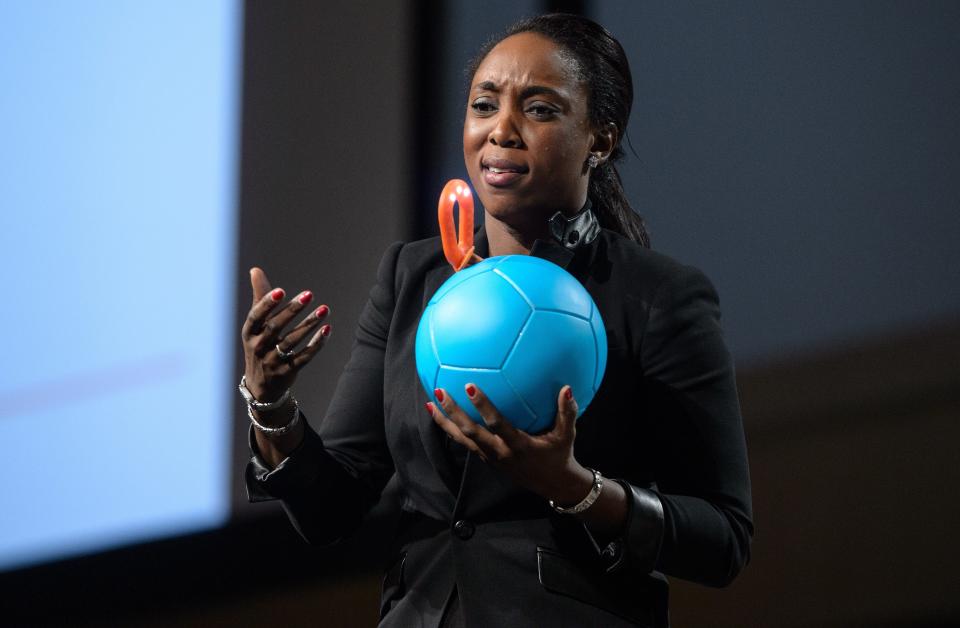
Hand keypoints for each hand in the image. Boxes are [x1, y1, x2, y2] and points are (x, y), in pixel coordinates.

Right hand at [240, 267, 331, 402]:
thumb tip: (255, 269)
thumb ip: (260, 297)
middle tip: (309, 294)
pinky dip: (316, 344)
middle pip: (276, 327)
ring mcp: (272, 361)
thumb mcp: (255, 325)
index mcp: (249, 333)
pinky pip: (304, 357)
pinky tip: (327, 330)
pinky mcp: (287, 371)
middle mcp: (258, 347)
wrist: (261, 385)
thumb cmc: (259, 345)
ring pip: (292, 342)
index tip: (280, 291)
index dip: (267, 304)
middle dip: (292, 310)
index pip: (256, 317)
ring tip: (325, 309)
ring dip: (309, 324)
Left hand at [426, 384, 593, 504]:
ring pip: (462, 439)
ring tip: (430, 403)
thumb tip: (567, 388)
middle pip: (470, 432)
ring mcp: (490, 457)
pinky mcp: (486, 459)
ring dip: (445, 422)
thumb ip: (567, 412)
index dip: (482, 406)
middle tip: (440, 392)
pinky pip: (465, 443)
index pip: (496, 424)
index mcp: (518, 445)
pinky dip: (451, 429)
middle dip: (453, 413)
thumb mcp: (567, 436)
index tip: (469, 387)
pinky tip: (442, 415)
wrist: (553, 485)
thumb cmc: (560, 455)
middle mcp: (499, 452)